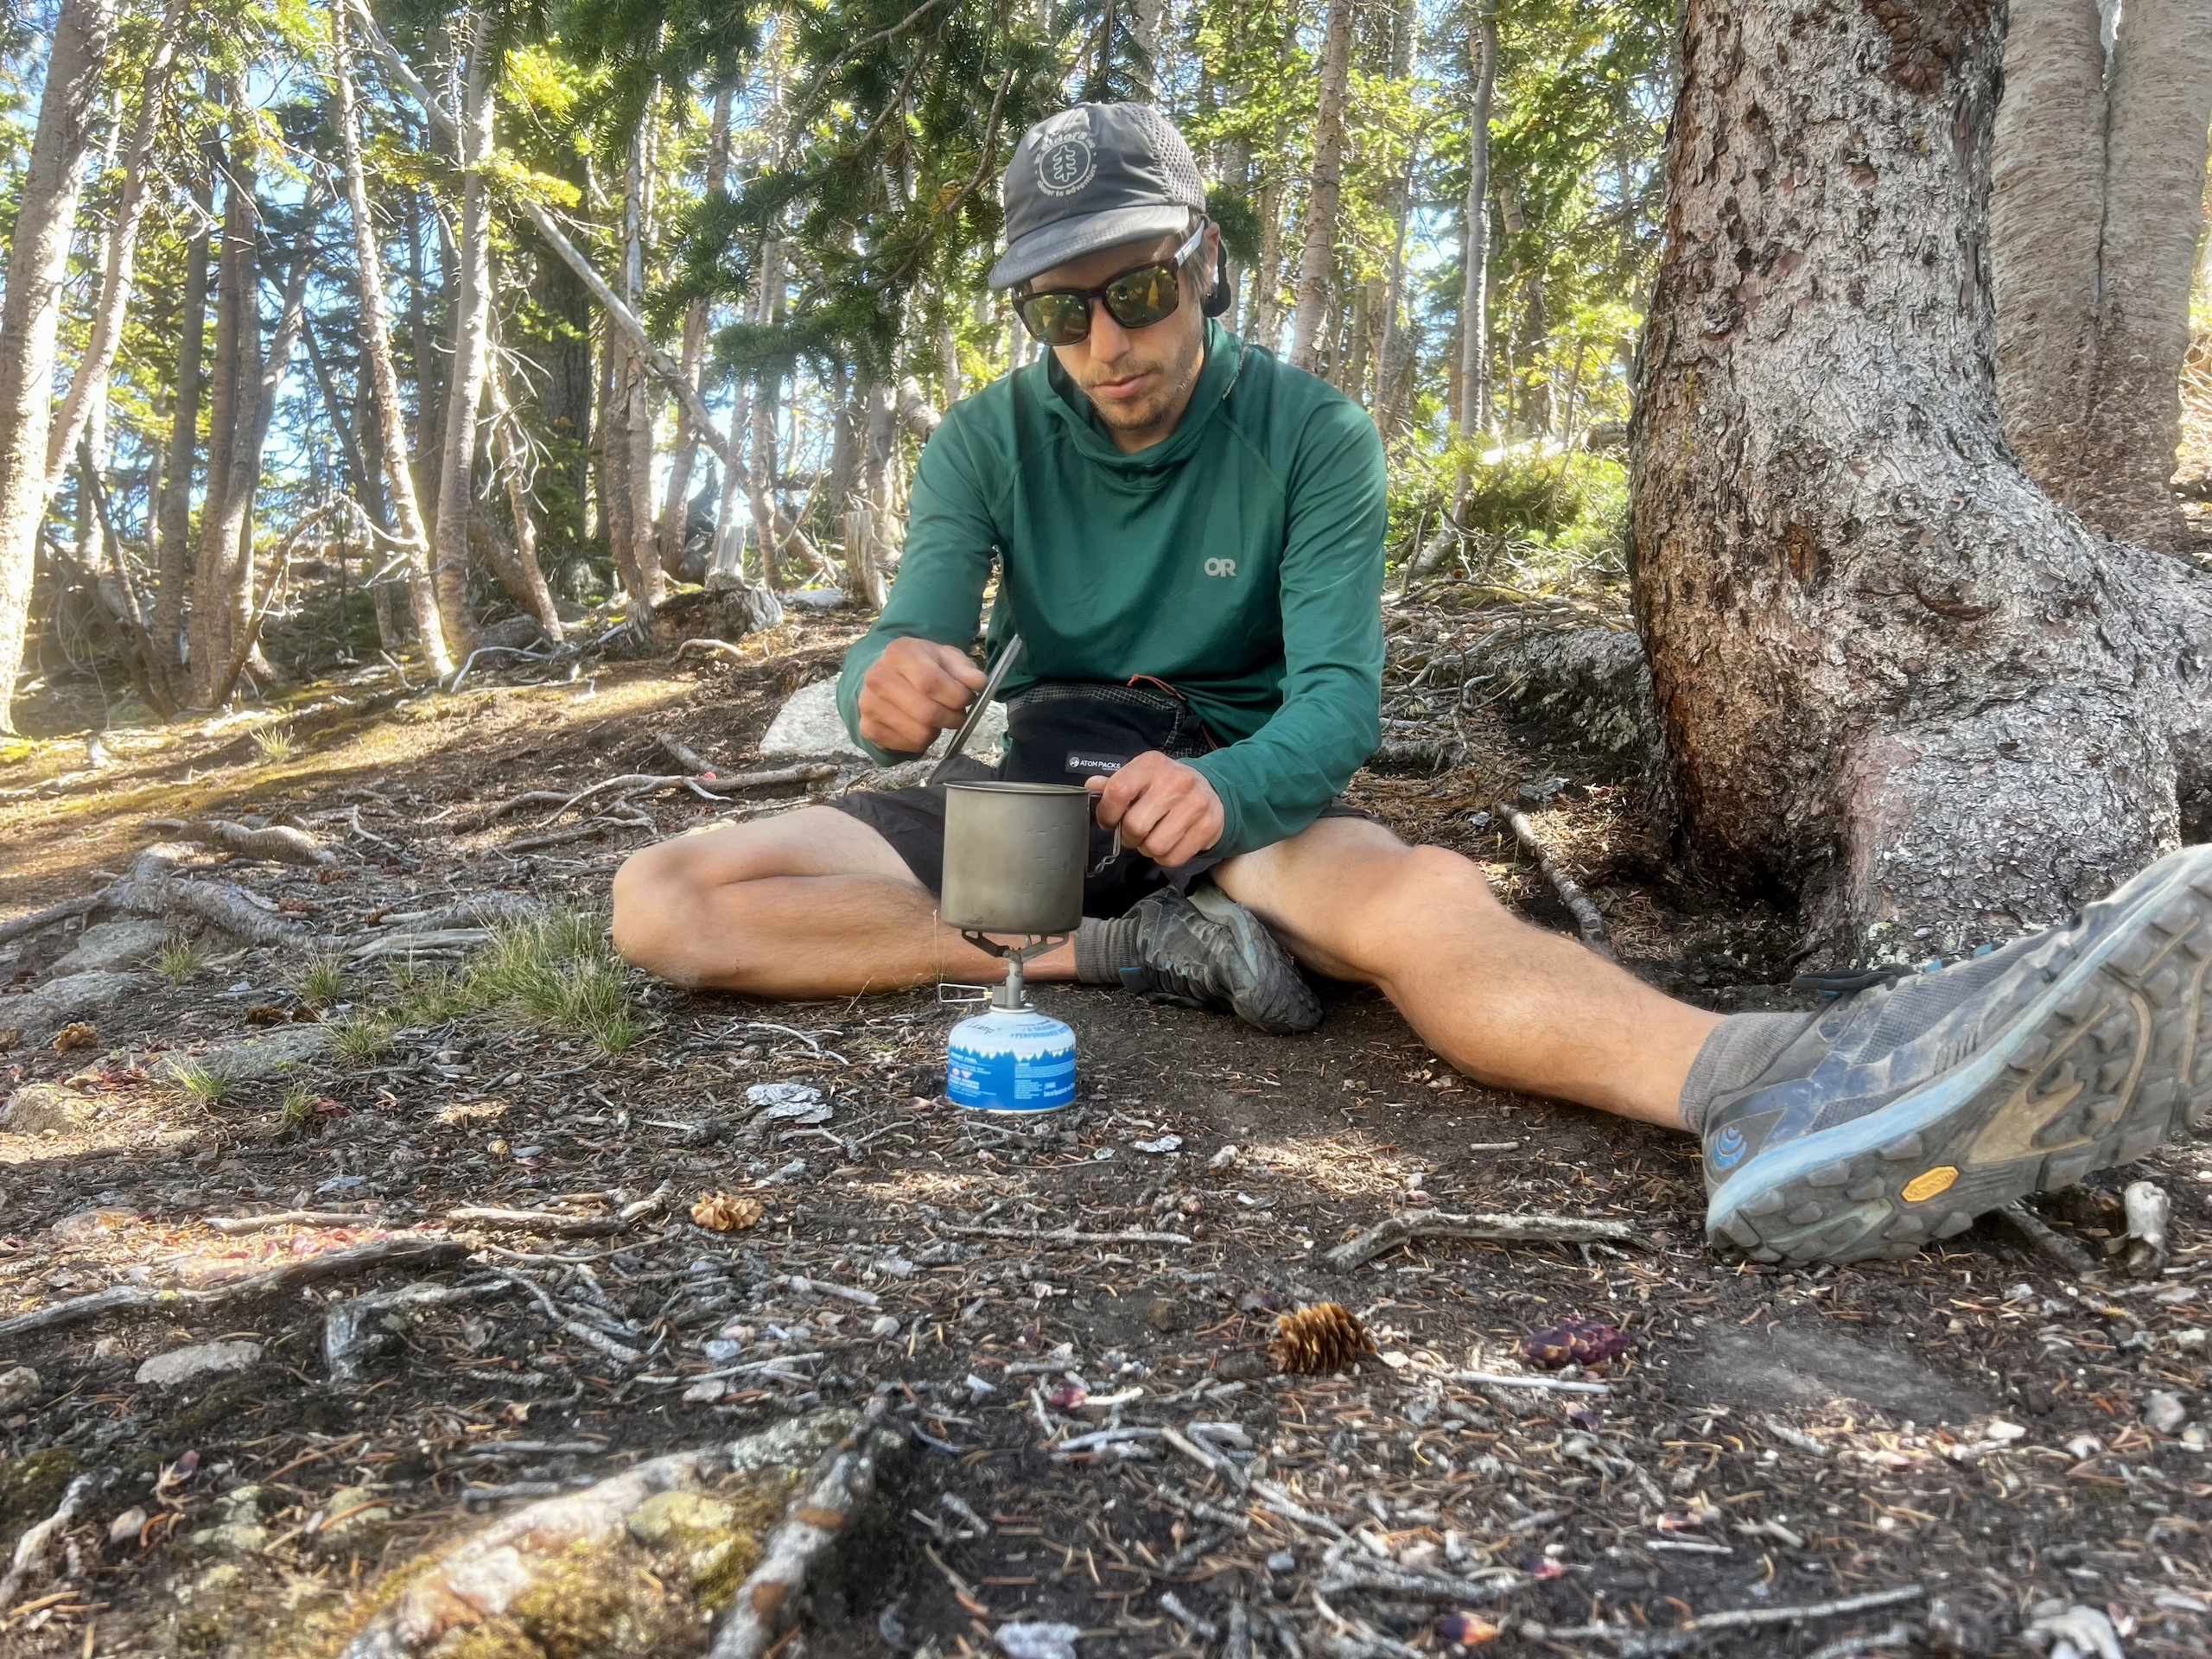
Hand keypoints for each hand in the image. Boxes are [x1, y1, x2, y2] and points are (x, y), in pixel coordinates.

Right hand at [856, 636, 986, 753]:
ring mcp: (869, 704)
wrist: (887, 675)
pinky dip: (924, 740)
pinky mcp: (869, 728)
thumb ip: (964, 669)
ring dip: (939, 730)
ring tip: (939, 717)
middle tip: (959, 714)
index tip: (969, 698)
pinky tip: (921, 725)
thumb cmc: (922, 665)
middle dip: (953, 717)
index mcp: (899, 652)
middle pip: (926, 712)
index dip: (957, 696)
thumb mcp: (946, 657)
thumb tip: (978, 683)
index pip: (930, 682)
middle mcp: (878, 677)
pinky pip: (909, 746)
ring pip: (920, 733)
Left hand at [1087, 751, 1223, 867]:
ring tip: (1152, 837)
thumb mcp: (1141, 775)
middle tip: (1133, 832)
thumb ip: (1115, 783)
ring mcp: (1195, 805)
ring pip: (1154, 846)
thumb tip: (1091, 787)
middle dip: (1128, 836)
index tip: (1109, 820)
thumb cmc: (1166, 784)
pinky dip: (1165, 858)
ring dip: (1147, 848)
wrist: (1212, 789)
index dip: (1107, 813)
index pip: (1118, 791)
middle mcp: (1176, 782)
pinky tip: (1168, 843)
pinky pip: (1173, 858)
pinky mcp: (1208, 827)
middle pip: (1135, 825)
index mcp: (1152, 764)